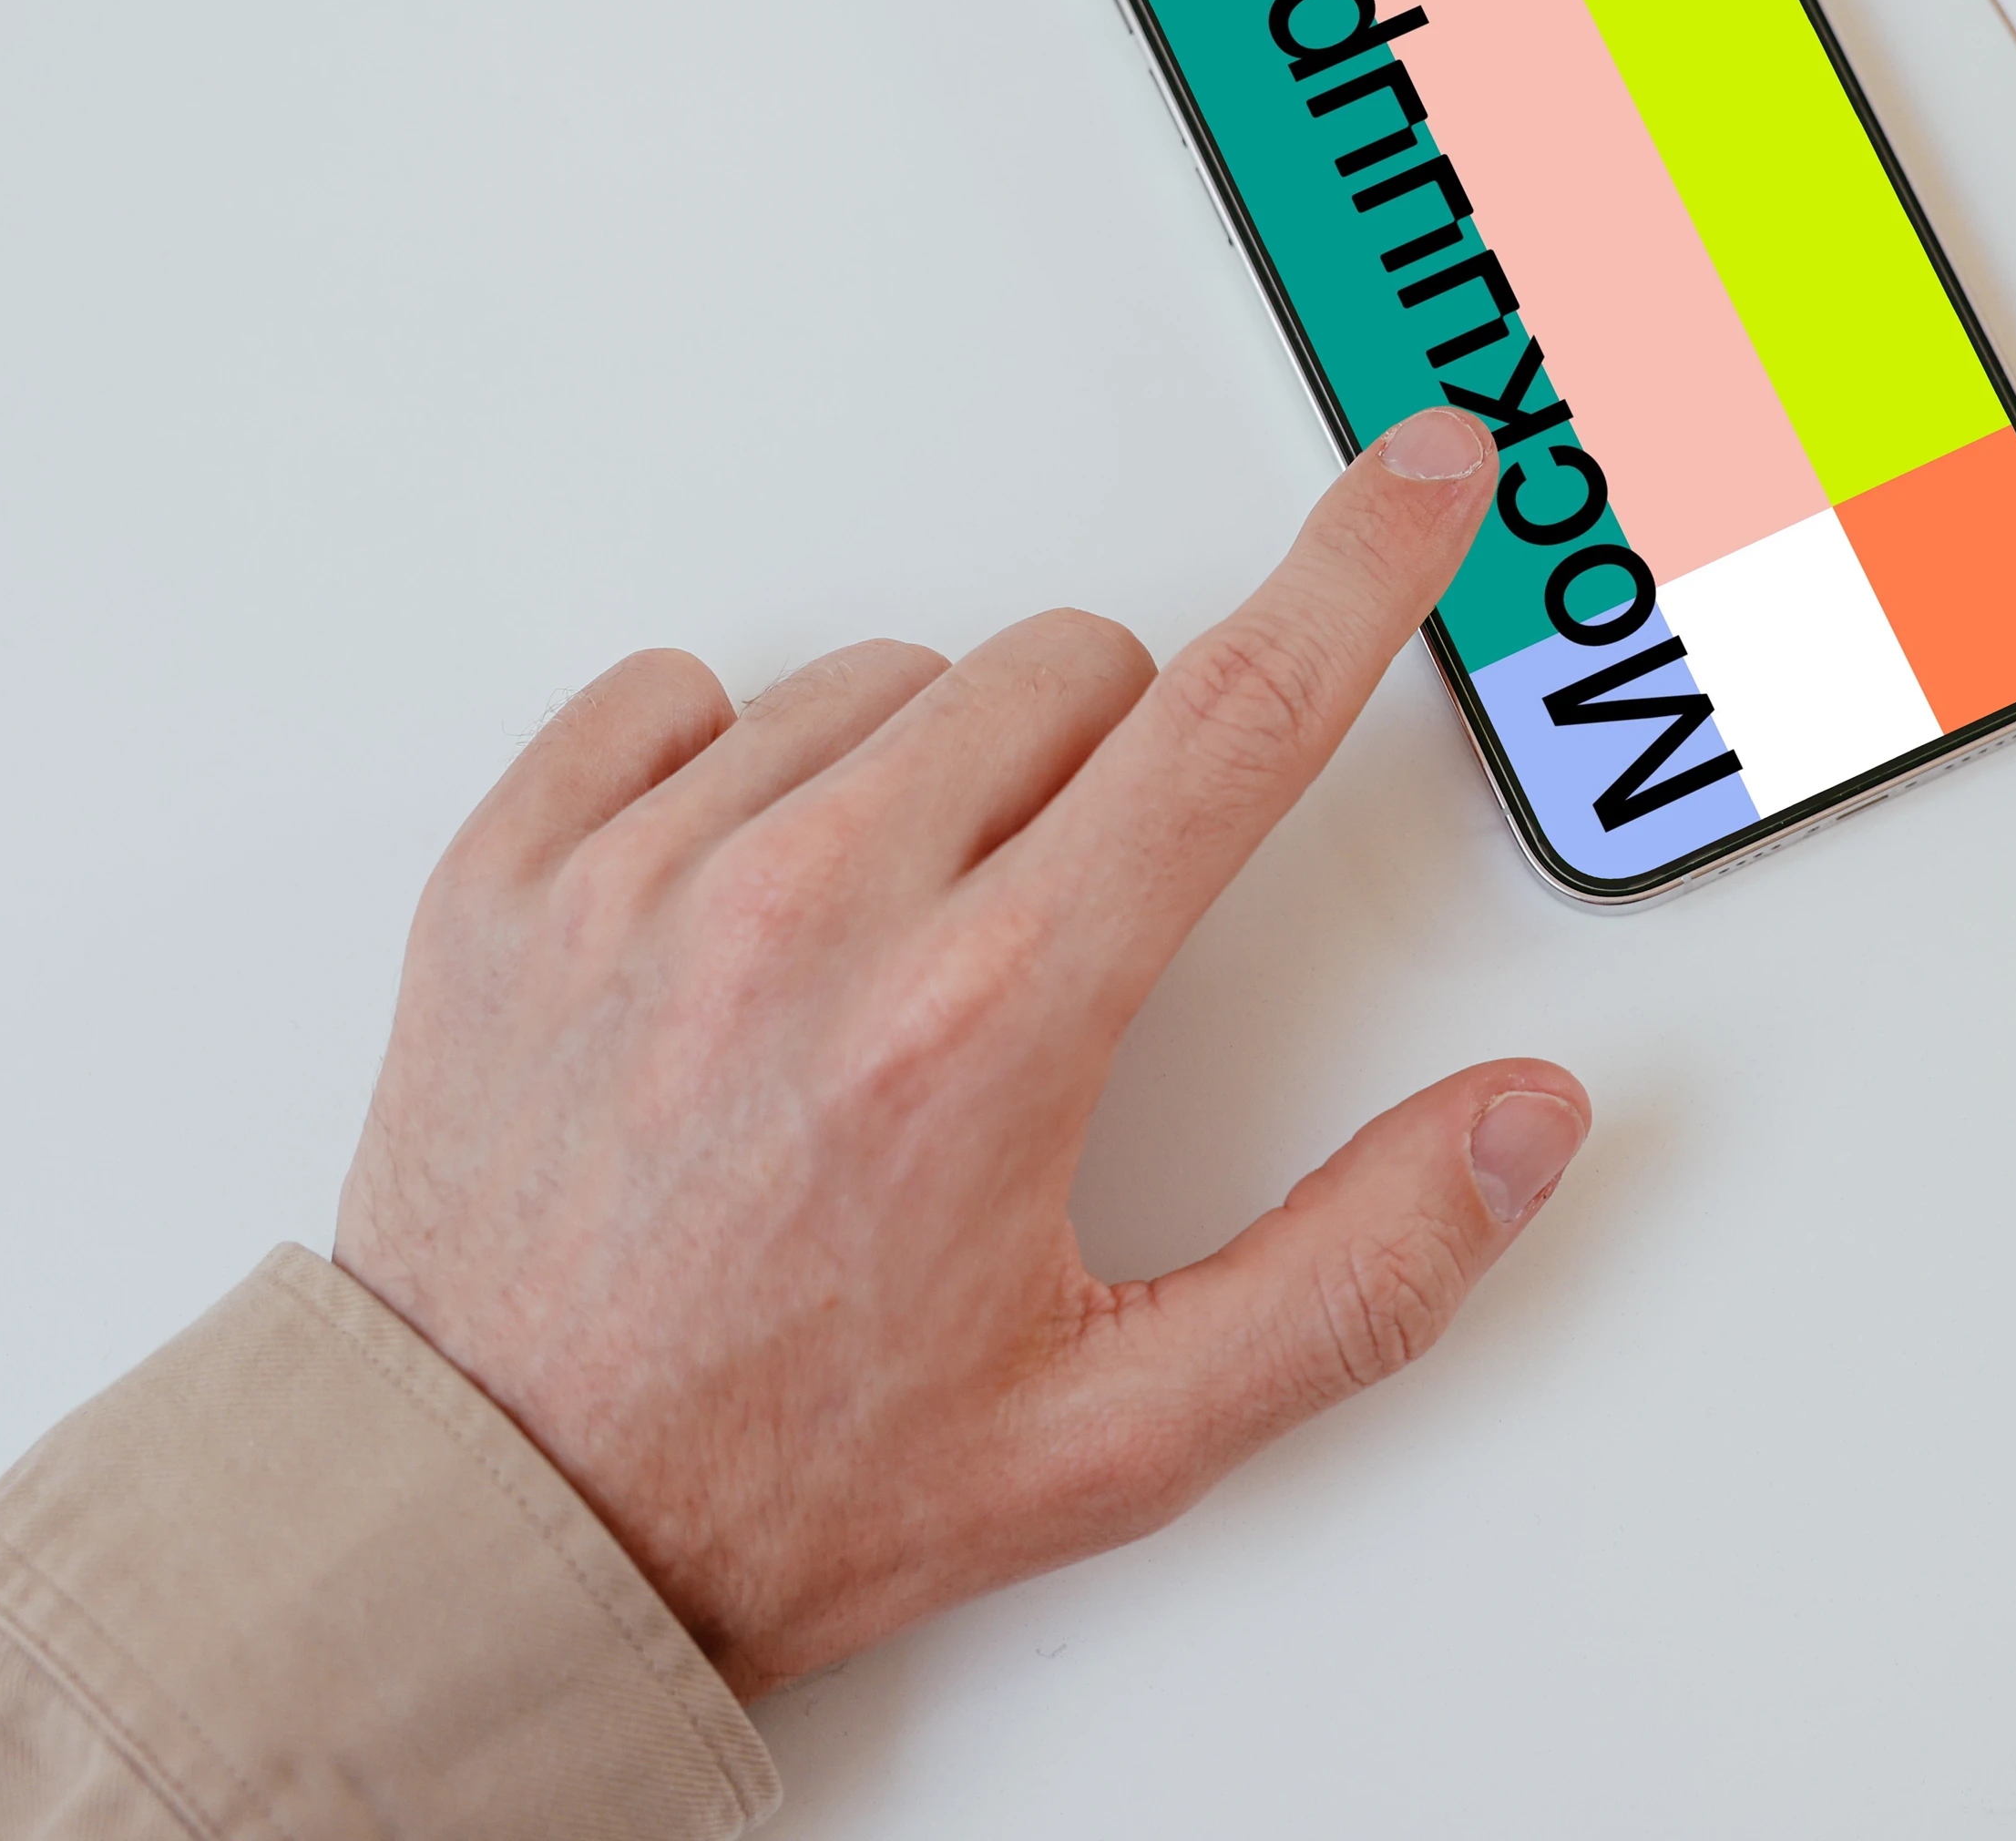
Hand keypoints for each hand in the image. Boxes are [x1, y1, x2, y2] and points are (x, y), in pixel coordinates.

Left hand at [330, 403, 1585, 1694]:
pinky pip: (677, 694)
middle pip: (1072, 671)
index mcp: (985, 1026)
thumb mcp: (1121, 1433)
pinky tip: (747, 919)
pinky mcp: (509, 874)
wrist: (492, 1542)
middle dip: (1119, 771)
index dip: (1359, 571)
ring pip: (891, 681)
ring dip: (933, 780)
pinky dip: (736, 772)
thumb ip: (1361, 1270)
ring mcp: (643, 879)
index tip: (1420, 473)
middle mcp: (812, 914)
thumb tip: (1524, 1125)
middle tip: (1062, 950)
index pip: (1232, 717)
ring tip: (886, 973)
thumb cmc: (786, 1484)